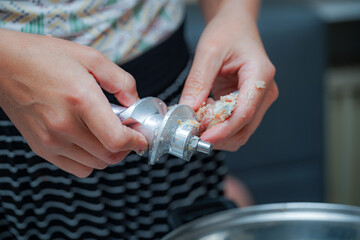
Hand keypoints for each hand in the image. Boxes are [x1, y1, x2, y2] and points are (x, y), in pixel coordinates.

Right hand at [0, 29, 146, 176]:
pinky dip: (91, 160)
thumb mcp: (90, 57)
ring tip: (106, 133)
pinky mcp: (41, 148)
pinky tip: (89, 142)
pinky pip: (78, 168)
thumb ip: (121, 80)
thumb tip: (135, 101)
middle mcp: (64, 125)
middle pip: (110, 156)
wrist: (3, 65)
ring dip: (109, 153)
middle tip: (127, 131)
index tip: (142, 137)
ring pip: (96, 164)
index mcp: (80, 99)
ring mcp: (51, 140)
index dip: (136, 142)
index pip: (116, 139)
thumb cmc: (44, 58)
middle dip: (127, 146)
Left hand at [180, 0, 277, 150]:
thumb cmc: (227, 33)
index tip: (202, 137)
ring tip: (199, 118)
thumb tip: (188, 110)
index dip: (222, 130)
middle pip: (244, 128)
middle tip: (192, 129)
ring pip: (240, 132)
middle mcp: (265, 92)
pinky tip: (206, 114)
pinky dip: (219, 127)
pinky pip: (236, 125)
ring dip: (217, 133)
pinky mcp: (250, 105)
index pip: (244, 113)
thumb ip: (198, 82)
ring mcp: (259, 101)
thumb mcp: (208, 52)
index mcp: (261, 75)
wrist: (236, 27)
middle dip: (217, 135)